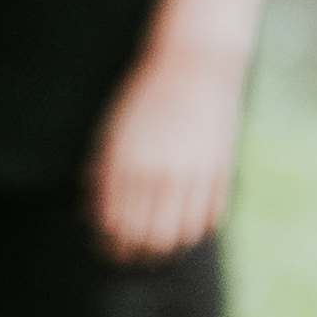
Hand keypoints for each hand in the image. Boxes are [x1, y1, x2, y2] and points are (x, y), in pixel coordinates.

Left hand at [90, 31, 242, 258]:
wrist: (196, 62)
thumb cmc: (147, 98)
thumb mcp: (113, 133)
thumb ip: (102, 176)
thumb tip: (96, 221)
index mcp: (126, 163)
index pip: (115, 227)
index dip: (110, 246)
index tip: (111, 247)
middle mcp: (159, 171)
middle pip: (146, 239)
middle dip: (136, 254)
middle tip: (134, 253)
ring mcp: (192, 171)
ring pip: (179, 236)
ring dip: (168, 247)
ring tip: (161, 244)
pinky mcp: (220, 168)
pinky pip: (208, 219)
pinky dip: (196, 229)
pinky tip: (186, 221)